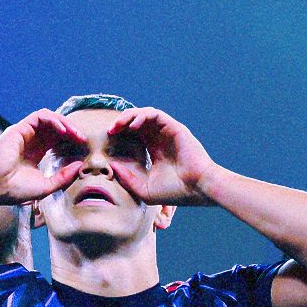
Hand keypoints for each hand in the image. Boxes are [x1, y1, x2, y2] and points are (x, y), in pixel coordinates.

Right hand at [0, 110, 86, 202]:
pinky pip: (40, 116)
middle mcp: (30, 141)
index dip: (70, 140)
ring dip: (64, 122)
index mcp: (35, 153)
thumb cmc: (13, 190)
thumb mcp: (46, 187)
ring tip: (75, 133)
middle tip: (82, 139)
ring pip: (49, 118)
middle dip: (71, 130)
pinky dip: (53, 119)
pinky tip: (63, 130)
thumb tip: (79, 165)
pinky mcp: (19, 128)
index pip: (56, 140)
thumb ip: (63, 177)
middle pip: (55, 127)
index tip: (82, 147)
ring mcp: (24, 133)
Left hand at [106, 107, 221, 205]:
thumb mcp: (144, 189)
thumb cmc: (175, 192)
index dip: (121, 134)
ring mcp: (168, 133)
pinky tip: (133, 127)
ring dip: (129, 116)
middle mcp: (161, 139)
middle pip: (138, 122)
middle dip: (121, 122)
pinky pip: (156, 114)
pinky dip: (142, 116)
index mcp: (155, 151)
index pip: (135, 135)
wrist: (197, 189)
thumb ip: (128, 179)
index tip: (109, 139)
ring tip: (118, 126)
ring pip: (145, 114)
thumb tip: (112, 167)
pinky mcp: (175, 128)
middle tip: (110, 130)